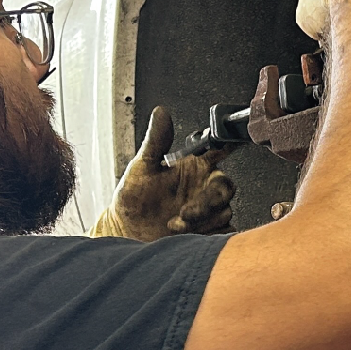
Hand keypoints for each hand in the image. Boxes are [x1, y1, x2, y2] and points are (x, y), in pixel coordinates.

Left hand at [89, 107, 234, 240]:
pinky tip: (186, 236)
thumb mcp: (142, 167)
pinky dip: (208, 235)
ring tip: (174, 225)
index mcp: (194, 168)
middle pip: (224, 189)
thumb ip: (155, 141)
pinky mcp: (209, 232)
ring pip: (223, 212)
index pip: (219, 155)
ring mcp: (207, 212)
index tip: (216, 159)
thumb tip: (160, 113)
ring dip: (201, 221)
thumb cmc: (133, 200)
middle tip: (185, 212)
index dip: (224, 153)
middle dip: (207, 202)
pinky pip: (223, 232)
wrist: (126, 233)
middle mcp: (203, 189)